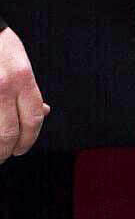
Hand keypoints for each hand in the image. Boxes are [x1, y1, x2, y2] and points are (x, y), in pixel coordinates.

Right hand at [0, 27, 48, 163]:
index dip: (29, 139)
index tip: (21, 148)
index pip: (33, 119)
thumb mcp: (21, 63)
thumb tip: (45, 112)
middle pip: (10, 132)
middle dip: (8, 150)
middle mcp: (4, 86)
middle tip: (6, 155)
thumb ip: (29, 89)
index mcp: (23, 78)